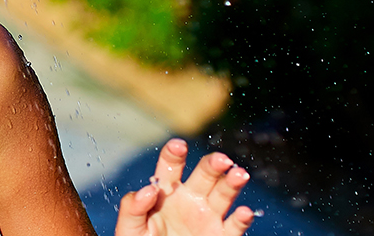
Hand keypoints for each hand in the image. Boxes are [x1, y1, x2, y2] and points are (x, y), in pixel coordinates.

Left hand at [115, 139, 253, 235]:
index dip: (175, 153)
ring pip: (224, 194)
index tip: (178, 146)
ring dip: (233, 182)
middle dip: (213, 164)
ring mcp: (208, 217)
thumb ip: (133, 206)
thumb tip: (149, 189)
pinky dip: (242, 218)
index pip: (171, 166)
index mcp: (166, 192)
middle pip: (204, 174)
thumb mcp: (130, 228)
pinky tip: (243, 212)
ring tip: (239, 174)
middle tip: (221, 160)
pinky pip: (235, 226)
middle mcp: (190, 199)